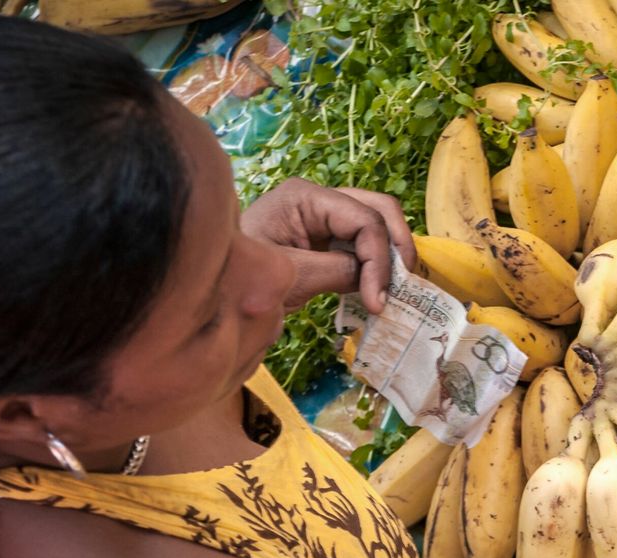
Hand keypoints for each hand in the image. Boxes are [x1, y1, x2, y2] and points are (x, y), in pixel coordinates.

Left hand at [241, 179, 416, 313]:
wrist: (212, 289)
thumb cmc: (239, 276)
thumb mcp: (290, 276)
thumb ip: (337, 271)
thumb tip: (373, 280)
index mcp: (305, 197)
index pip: (363, 220)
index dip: (379, 260)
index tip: (379, 301)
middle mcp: (319, 199)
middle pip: (379, 209)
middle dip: (397, 246)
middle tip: (404, 286)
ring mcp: (323, 216)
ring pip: (376, 224)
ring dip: (390, 254)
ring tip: (394, 289)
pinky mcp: (324, 238)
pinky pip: (362, 243)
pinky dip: (376, 263)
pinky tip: (378, 287)